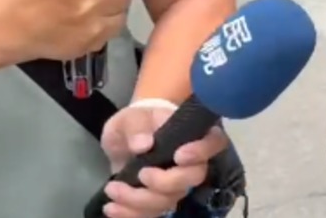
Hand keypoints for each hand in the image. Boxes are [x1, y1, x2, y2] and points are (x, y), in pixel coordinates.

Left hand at [100, 103, 229, 217]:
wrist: (126, 137)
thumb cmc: (136, 121)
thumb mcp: (132, 118)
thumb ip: (137, 127)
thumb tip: (143, 145)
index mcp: (192, 135)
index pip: (214, 143)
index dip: (201, 152)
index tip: (179, 156)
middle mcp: (191, 162)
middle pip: (193, 178)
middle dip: (164, 182)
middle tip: (141, 173)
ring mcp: (176, 184)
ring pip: (169, 200)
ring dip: (138, 200)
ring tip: (112, 189)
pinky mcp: (159, 199)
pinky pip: (151, 213)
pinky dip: (130, 214)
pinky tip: (111, 208)